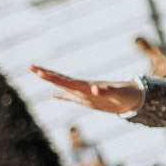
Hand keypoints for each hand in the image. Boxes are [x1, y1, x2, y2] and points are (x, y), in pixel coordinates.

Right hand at [31, 66, 145, 117]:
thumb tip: (95, 87)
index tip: (38, 71)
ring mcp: (86, 93)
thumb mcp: (116, 94)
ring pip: (65, 86)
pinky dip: (62, 95)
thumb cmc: (125, 96)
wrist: (135, 98)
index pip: (65, 81)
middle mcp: (84, 89)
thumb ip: (106, 91)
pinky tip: (53, 94)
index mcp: (87, 87)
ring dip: (52, 81)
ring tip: (38, 73)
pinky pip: (72, 96)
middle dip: (47, 75)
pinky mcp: (90, 98)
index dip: (52, 77)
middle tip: (31, 67)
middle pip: (62, 80)